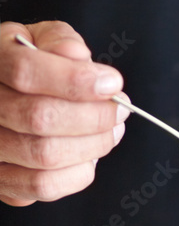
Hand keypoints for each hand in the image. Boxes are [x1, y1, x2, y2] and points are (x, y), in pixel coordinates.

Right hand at [0, 20, 126, 205]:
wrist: (4, 95)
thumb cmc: (27, 64)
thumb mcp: (38, 39)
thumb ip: (58, 40)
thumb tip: (76, 55)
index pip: (25, 72)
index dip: (75, 80)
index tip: (112, 84)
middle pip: (40, 118)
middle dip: (94, 116)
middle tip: (119, 110)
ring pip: (45, 156)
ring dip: (93, 145)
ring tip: (111, 130)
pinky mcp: (0, 180)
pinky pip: (43, 186)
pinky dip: (78, 173)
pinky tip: (89, 155)